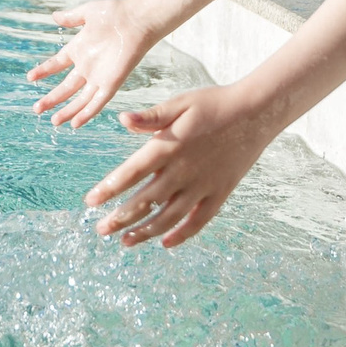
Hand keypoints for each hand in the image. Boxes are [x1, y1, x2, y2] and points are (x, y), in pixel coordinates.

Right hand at [27, 0, 157, 128]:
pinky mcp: (111, 83)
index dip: (44, 71)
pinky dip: (87, 113)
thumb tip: (54, 16)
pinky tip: (75, 124)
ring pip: (80, 99)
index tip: (30, 78)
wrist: (137, 18)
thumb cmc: (115, 12)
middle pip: (66, 87)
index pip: (57, 64)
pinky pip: (97, 102)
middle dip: (51, 99)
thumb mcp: (88, 12)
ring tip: (53, 122)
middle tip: (36, 109)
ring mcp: (98, 76)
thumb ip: (71, 17)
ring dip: (67, 111)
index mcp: (79, 49)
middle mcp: (87, 66)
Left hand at [84, 83, 280, 248]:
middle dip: (120, 218)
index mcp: (168, 147)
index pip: (131, 173)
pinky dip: (181, 235)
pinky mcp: (219, 193)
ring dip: (145, 232)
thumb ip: (150, 117)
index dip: (109, 189)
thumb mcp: (180, 103)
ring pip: (168, 217)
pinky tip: (165, 243)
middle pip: (145, 201)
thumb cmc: (213, 104)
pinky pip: (198, 221)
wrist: (256, 112)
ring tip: (125, 241)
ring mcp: (202, 186)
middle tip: (100, 230)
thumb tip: (121, 119)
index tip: (89, 202)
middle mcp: (183, 171)